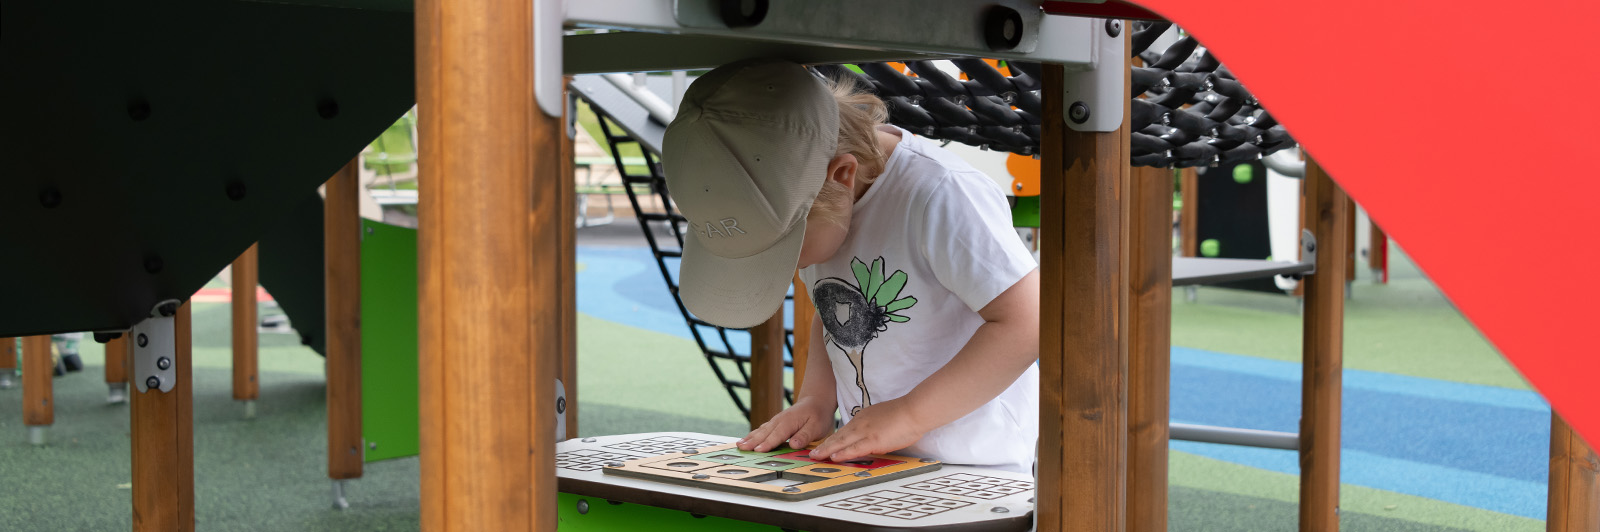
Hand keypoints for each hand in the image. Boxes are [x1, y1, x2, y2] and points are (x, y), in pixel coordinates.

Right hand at [738, 397, 835, 452]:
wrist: (815, 401)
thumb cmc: (818, 415)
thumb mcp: (817, 426)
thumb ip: (805, 435)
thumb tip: (793, 444)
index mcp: (789, 422)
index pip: (777, 435)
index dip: (767, 443)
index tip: (757, 450)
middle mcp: (779, 420)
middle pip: (765, 433)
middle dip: (752, 441)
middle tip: (741, 448)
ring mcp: (775, 421)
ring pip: (761, 431)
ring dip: (750, 438)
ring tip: (739, 445)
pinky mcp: (775, 423)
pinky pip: (762, 430)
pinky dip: (753, 435)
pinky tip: (746, 440)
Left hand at [809, 398, 930, 462]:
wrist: (914, 410)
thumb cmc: (904, 415)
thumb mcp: (884, 418)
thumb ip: (875, 426)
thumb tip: (873, 436)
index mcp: (864, 418)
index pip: (845, 431)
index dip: (833, 439)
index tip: (825, 445)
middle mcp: (861, 423)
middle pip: (838, 436)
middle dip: (824, 445)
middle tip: (812, 453)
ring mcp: (866, 431)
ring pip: (841, 442)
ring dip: (827, 450)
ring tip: (816, 456)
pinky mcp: (873, 440)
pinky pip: (854, 448)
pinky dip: (842, 453)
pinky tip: (833, 457)